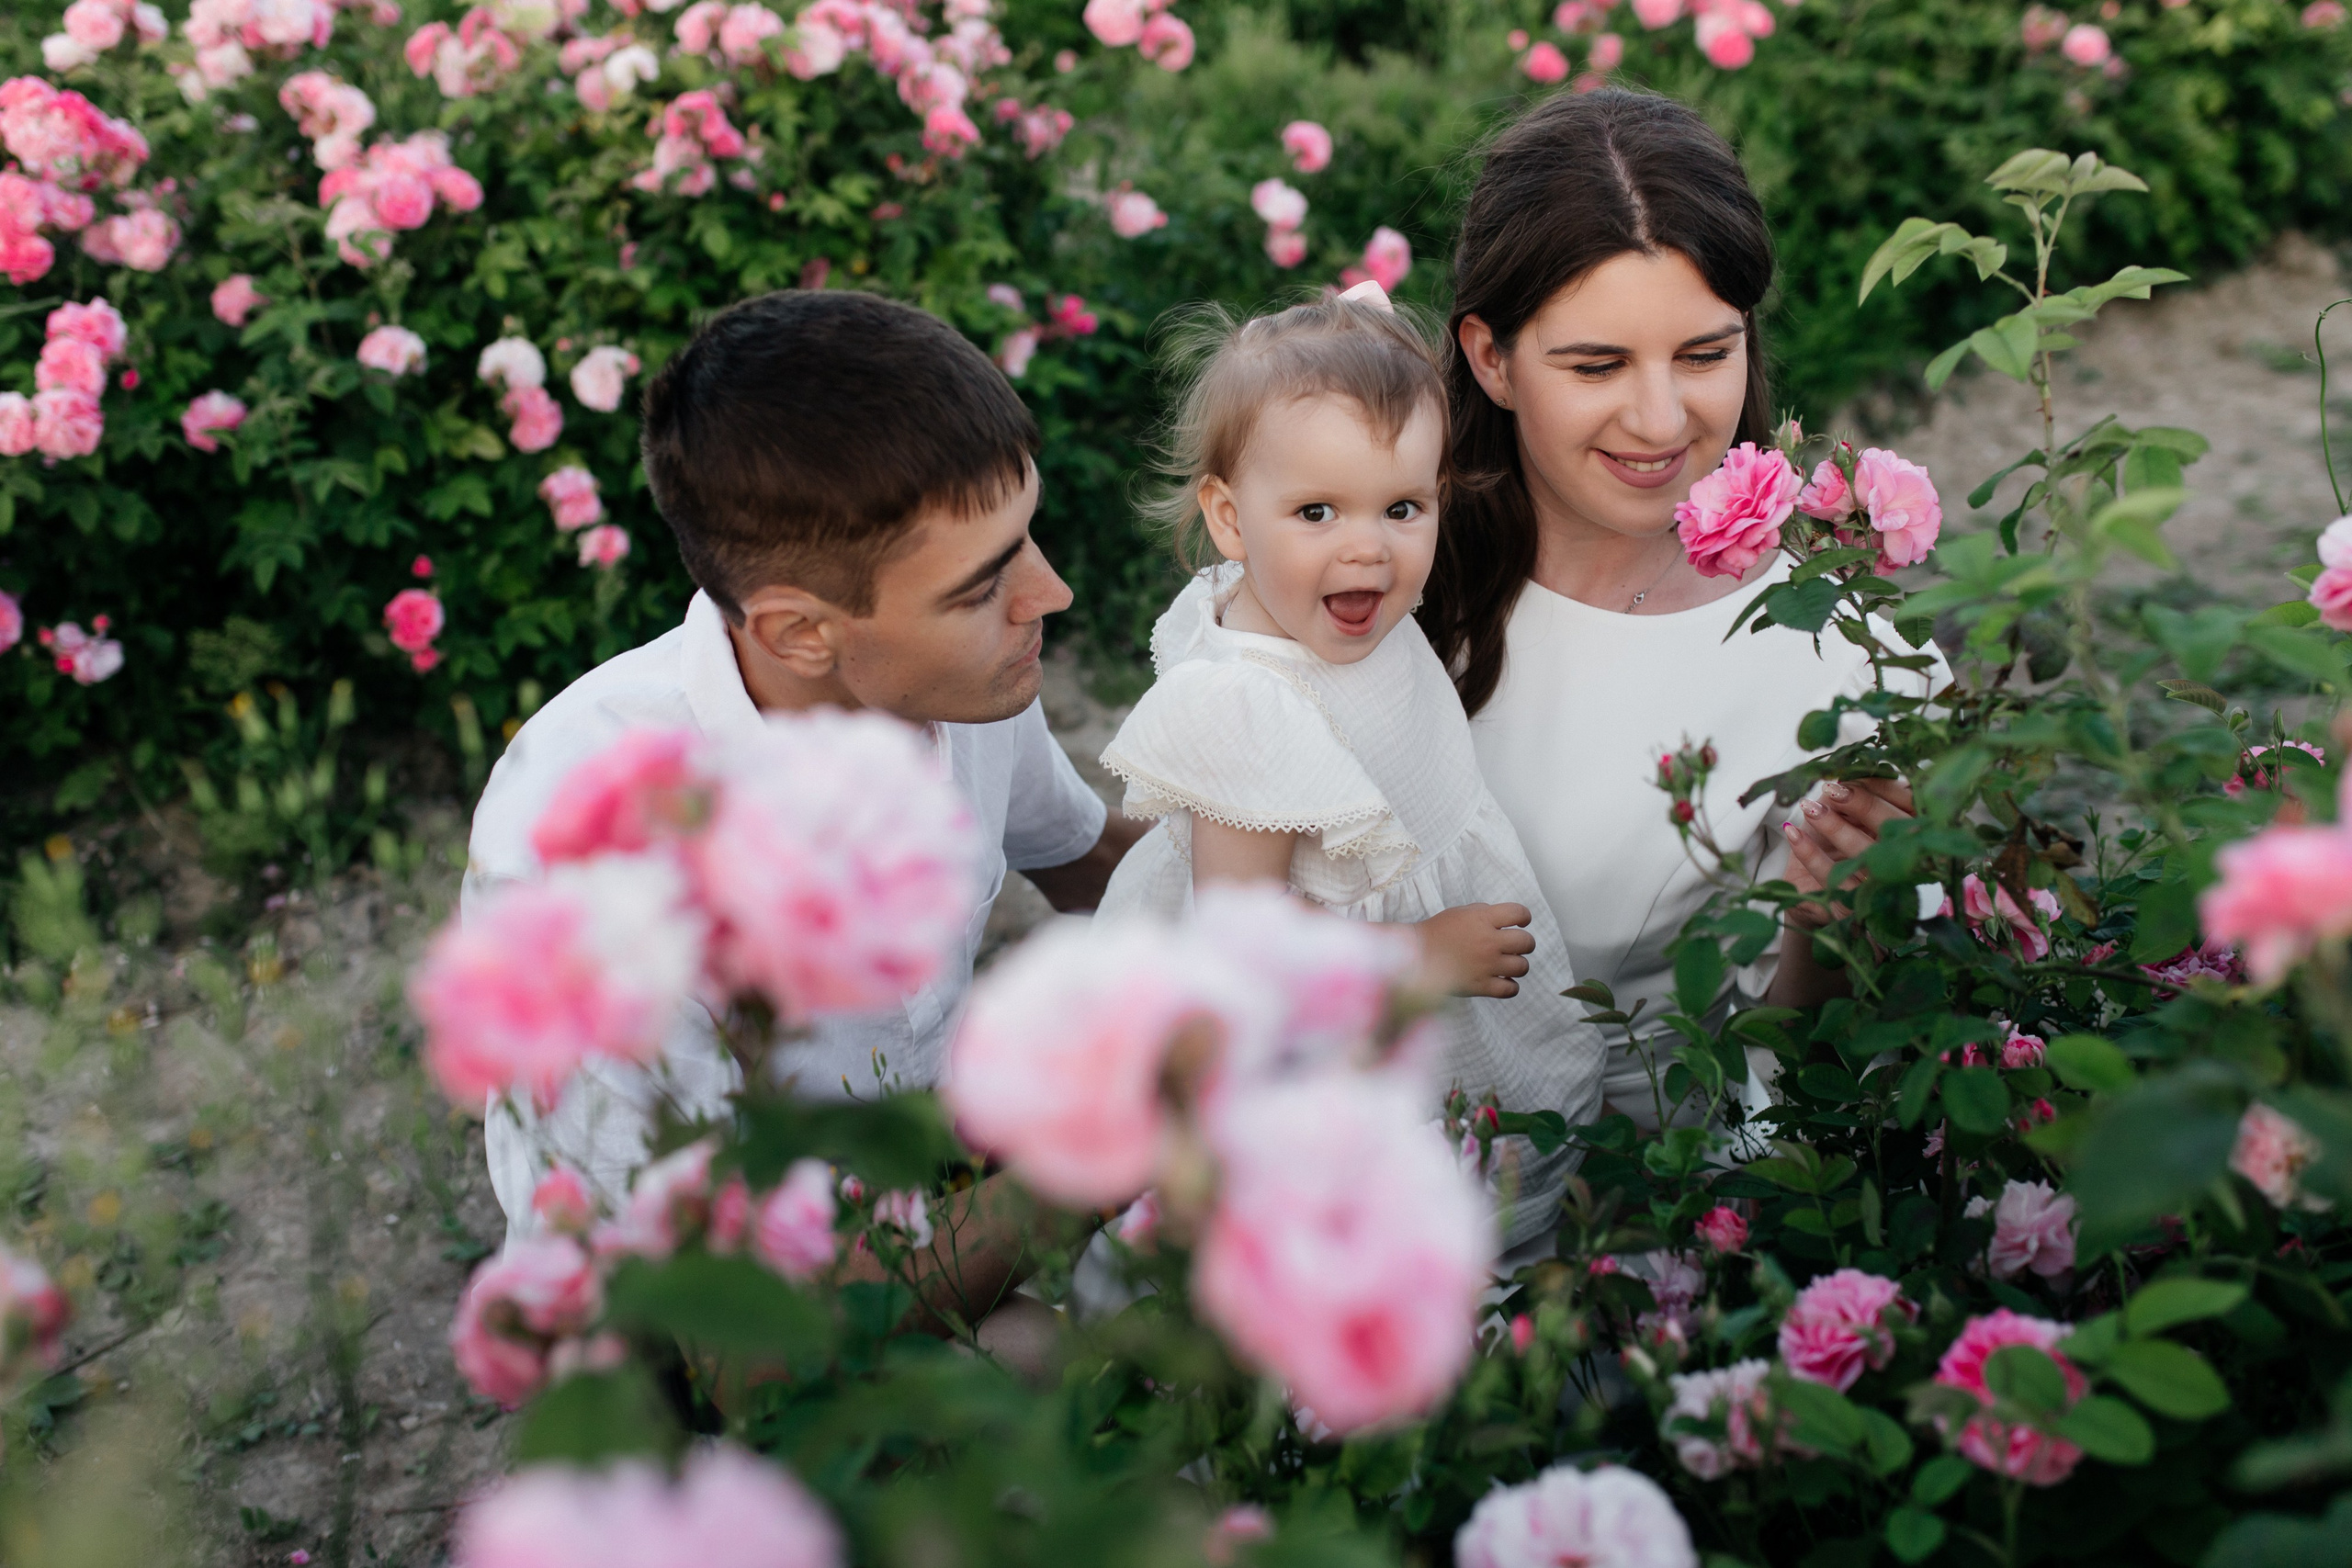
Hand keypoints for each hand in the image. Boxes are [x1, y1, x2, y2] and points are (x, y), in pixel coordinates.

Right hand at [1415, 903, 1534, 997]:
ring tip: (1507, 965)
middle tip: (1515, 946)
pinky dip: (1510, 986)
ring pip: (1522, 967)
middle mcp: (1488, 941)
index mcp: (1483, 919)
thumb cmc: (1437, 932)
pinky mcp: (1480, 986)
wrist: (1415, 956)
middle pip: (1526, 942)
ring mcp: (1486, 965)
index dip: (1524, 917)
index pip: (1519, 913)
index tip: (1521, 922)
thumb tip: (1507, 921)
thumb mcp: (1460, 912)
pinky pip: (1511, 990)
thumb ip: (1485, 913)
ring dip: (1518, 965)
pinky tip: (1502, 981)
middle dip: (1524, 943)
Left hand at [1780, 778, 1913, 928]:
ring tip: (1808, 807)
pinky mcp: (1854, 906)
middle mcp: (1904, 861)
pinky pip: (1833, 876)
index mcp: (1911, 835)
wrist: (1813, 900)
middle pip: (1893, 827)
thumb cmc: (1834, 853)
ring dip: (1834, 826)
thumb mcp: (1846, 822)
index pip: (1909, 805)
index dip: (1883, 787)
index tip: (1855, 774)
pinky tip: (1792, 832)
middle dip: (1863, 803)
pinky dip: (1809, 852)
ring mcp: (1881, 886)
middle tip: (1832, 789)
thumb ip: (1854, 798)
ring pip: (1864, 852)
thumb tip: (1845, 772)